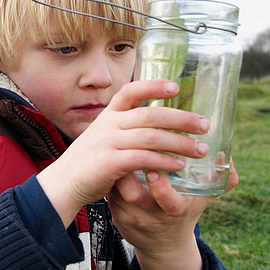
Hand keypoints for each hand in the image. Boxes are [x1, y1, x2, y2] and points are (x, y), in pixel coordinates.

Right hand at [37, 80, 210, 226]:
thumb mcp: (103, 137)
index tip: (176, 87)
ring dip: (180, 143)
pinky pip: (142, 159)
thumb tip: (155, 122)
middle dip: (182, 119)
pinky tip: (179, 166)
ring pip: (151, 137)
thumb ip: (124, 129)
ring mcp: (108, 143)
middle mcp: (108, 125)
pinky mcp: (109, 163)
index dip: (153, 86)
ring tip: (200, 150)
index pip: (130, 91)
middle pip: (150, 114)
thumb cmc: (89, 161)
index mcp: (108, 115)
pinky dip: (164, 161)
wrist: (64, 183)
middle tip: (205, 125)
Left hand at [106, 159, 238, 269]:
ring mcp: (132, 218)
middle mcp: (152, 217)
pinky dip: (110, 180)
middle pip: (136, 197)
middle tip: (128, 153)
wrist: (164, 244)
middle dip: (130, 176)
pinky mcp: (116, 217)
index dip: (161, 189)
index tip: (156, 172)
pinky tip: (113, 165)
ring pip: (117, 193)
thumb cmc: (185, 212)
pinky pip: (109, 195)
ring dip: (117, 173)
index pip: (169, 204)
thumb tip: (226, 156)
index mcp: (176, 211)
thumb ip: (220, 180)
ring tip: (120, 153)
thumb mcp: (204, 200)